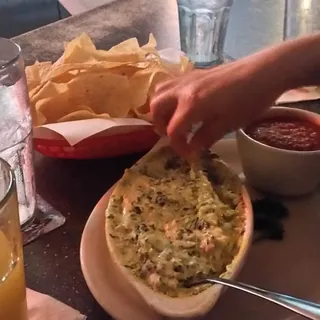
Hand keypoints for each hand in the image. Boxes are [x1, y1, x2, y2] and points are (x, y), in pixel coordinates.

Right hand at [150, 56, 285, 156]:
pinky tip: (183, 106)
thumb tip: (191, 149)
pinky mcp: (193, 73)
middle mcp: (182, 89)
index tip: (188, 155)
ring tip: (173, 120)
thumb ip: (204, 137)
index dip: (178, 146)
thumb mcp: (228, 124)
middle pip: (156, 107)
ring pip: (160, 92)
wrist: (265, 71)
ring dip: (160, 109)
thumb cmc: (249, 100)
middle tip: (173, 136)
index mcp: (191, 104)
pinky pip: (170, 84)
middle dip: (159, 125)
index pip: (173, 130)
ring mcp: (187, 78)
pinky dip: (169, 98)